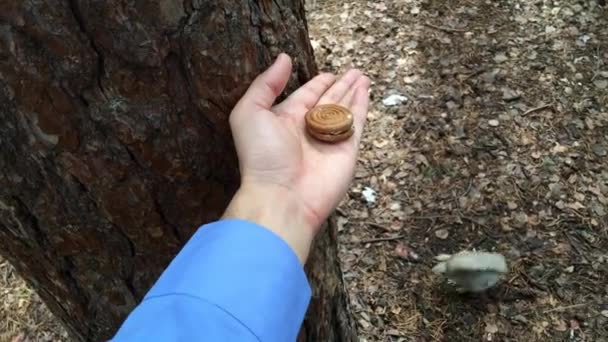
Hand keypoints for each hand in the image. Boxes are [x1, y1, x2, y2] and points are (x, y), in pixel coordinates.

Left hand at [222, 53, 369, 261]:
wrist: (282, 197)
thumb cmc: (261, 157)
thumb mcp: (250, 112)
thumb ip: (266, 84)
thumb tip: (284, 59)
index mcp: (285, 120)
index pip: (305, 96)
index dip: (317, 84)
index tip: (329, 73)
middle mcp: (308, 129)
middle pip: (328, 101)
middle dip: (340, 86)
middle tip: (353, 71)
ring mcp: (329, 140)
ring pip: (344, 109)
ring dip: (354, 92)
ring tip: (362, 76)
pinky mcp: (347, 150)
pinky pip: (356, 124)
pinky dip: (362, 106)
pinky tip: (366, 91)